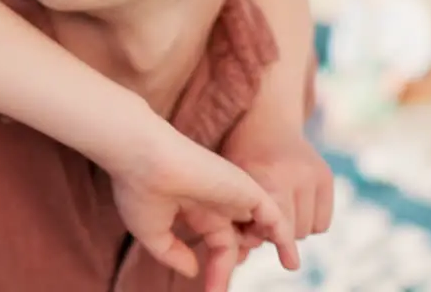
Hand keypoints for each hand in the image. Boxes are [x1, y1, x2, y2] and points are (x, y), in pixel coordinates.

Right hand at [109, 118, 301, 291]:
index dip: (216, 271)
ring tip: (284, 268)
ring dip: (267, 246)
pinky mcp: (245, 189)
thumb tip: (194, 271)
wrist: (143, 158)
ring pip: (258, 225)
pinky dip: (284, 236)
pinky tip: (291, 260)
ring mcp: (231, 194)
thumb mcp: (152, 232)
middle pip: (235, 239)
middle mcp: (214, 200)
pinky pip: (274, 217)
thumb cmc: (139, 190)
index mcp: (193, 207)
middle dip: (231, 267)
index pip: (215, 244)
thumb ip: (173, 254)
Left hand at [221, 119, 333, 261]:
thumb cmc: (239, 156)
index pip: (277, 222)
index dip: (273, 239)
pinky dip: (309, 222)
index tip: (283, 259)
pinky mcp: (327, 176)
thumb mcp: (231, 183)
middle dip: (276, 232)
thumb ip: (237, 220)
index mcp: (266, 173)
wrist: (264, 118)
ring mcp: (314, 174)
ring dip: (293, 227)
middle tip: (261, 220)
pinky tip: (293, 206)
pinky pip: (322, 223)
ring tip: (277, 210)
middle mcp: (295, 173)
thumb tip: (244, 260)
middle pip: (293, 230)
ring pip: (309, 230)